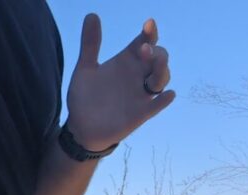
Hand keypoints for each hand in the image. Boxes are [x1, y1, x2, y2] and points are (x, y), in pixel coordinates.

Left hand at [66, 14, 174, 151]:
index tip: (148, 24)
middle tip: (142, 50)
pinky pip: (157, 105)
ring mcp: (140, 94)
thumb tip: (91, 14)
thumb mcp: (85, 69)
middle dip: (155, 52)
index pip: (145, 42)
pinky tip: (168, 94)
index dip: (150, 32)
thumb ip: (90, 44)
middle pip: (158, 57)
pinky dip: (164, 100)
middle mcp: (137, 75)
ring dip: (162, 71)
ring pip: (162, 78)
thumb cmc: (85, 97)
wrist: (80, 127)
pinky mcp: (140, 113)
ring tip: (155, 67)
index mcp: (126, 61)